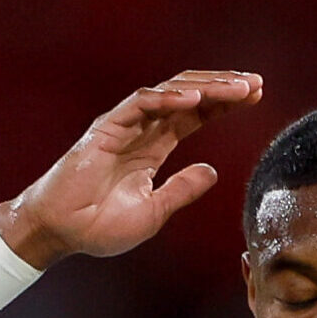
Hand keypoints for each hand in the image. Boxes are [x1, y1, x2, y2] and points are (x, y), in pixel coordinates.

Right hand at [0, 71, 263, 266]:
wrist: (60, 233)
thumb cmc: (98, 227)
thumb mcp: (154, 212)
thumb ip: (182, 190)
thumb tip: (214, 172)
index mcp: (153, 147)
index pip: (196, 115)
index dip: (225, 103)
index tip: (256, 96)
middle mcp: (141, 130)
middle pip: (189, 96)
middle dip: (224, 87)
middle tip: (257, 84)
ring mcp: (124, 125)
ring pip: (170, 93)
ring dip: (206, 87)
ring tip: (238, 88)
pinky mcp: (106, 128)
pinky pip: (140, 104)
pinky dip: (168, 99)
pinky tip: (196, 99)